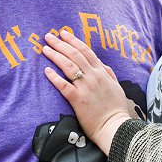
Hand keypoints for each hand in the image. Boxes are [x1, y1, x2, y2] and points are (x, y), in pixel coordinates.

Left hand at [41, 29, 138, 154]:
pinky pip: (63, 85)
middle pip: (74, 55)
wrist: (117, 128)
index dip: (73, 41)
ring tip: (45, 49)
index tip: (63, 33)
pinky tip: (46, 71)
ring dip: (55, 56)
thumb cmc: (116, 109)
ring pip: (68, 66)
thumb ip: (109, 73)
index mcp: (102, 73)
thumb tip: (101, 63)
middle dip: (60, 44)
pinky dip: (54, 77)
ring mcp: (86, 87)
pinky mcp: (78, 99)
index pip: (86, 51)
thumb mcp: (116, 87)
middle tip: (48, 36)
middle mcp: (94, 77)